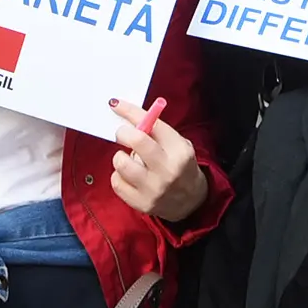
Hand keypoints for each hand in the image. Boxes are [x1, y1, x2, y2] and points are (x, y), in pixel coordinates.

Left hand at [109, 100, 208, 222]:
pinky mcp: (141, 203)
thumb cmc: (180, 166)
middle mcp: (168, 169)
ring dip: (120, 157)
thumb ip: (156, 131)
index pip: (152, 123)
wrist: (191, 201)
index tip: (116, 105)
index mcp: (179, 150)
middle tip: (123, 135)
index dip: (130, 112)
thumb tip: (128, 115)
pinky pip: (116, 182)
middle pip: (136, 140)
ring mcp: (154, 188)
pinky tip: (129, 176)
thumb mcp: (178, 145)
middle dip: (123, 133)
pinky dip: (119, 176)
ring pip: (121, 163)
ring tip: (128, 160)